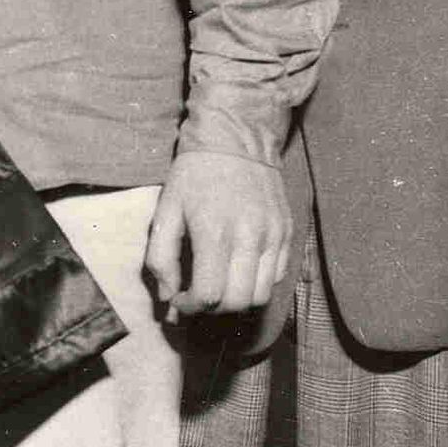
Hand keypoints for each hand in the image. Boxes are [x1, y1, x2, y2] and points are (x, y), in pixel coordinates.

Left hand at [143, 150, 291, 317]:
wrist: (237, 137)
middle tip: (197, 296)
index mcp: (214, 232)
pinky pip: (277, 277)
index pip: (209, 296)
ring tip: (219, 287)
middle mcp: (249, 237)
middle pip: (237, 302)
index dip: (190, 307)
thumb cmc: (195, 174)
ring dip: (237, 301)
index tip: (179, 298)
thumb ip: (160, 258)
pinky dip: (257, 284)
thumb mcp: (165, 211)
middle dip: (212, 309)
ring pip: (261, 296)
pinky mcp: (287, 232)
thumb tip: (168, 296)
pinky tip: (238, 270)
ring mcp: (273, 235)